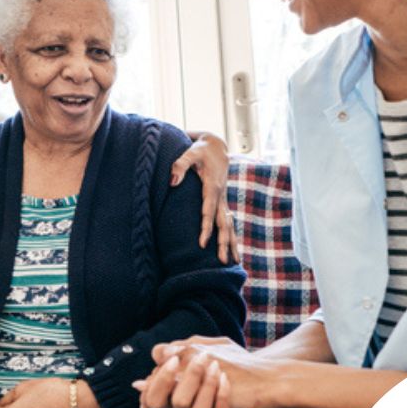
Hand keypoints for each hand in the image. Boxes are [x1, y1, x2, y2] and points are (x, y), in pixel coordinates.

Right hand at [133, 336, 267, 407]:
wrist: (257, 368)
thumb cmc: (224, 356)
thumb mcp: (196, 346)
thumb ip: (173, 351)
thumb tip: (154, 357)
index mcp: (172, 392)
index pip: (152, 397)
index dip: (159, 380)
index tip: (174, 360)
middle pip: (170, 405)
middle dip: (185, 378)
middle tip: (201, 358)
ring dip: (206, 385)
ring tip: (217, 368)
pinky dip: (222, 397)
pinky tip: (226, 381)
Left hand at [174, 132, 237, 263]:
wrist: (217, 145)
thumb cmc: (201, 150)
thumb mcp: (190, 152)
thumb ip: (180, 165)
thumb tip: (172, 182)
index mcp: (213, 186)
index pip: (209, 211)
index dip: (205, 227)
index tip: (202, 243)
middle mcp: (221, 195)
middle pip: (223, 223)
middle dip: (223, 242)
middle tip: (222, 261)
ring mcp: (223, 199)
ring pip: (229, 225)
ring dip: (231, 243)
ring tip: (234, 262)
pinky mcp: (222, 201)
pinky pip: (228, 221)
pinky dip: (231, 236)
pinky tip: (233, 250)